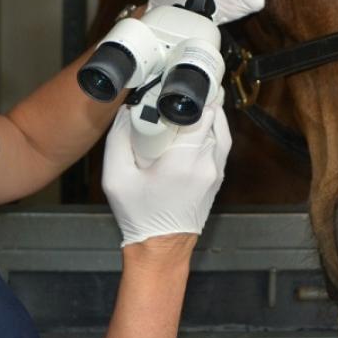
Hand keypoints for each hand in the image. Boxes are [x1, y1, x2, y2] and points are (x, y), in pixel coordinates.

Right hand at [102, 101, 230, 245]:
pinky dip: (214, 130)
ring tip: (194, 103)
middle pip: (214, 119)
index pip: (202, 115)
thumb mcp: (115, 179)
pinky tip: (199, 125)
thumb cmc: (139, 217)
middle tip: (183, 92)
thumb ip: (117, 140)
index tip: (178, 88)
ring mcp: (215, 172)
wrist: (161, 249)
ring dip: (211, 114)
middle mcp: (205, 165)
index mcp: (182, 162)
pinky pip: (222, 145)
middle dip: (201, 102)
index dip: (193, 97)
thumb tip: (125, 111)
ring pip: (222, 131)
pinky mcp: (217, 178)